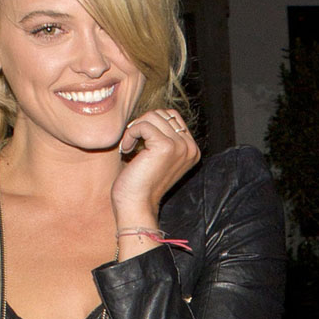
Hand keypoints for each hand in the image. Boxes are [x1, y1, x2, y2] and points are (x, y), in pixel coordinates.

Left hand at [111, 108, 200, 227]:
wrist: (137, 205)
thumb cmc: (141, 183)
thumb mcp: (158, 156)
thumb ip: (163, 136)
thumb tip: (153, 114)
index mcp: (192, 149)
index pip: (172, 116)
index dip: (151, 124)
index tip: (139, 143)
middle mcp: (190, 147)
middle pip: (162, 114)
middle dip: (143, 124)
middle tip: (132, 143)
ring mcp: (180, 146)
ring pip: (152, 117)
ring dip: (135, 129)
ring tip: (129, 147)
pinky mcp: (165, 146)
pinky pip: (142, 125)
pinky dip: (129, 135)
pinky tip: (126, 150)